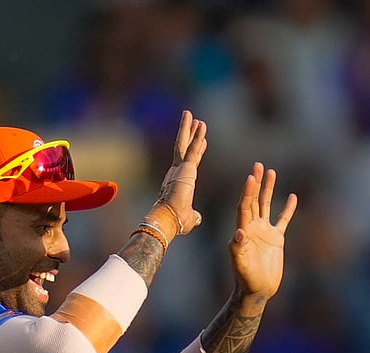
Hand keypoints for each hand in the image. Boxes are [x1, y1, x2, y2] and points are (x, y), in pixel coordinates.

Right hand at [143, 110, 207, 239]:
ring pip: (184, 143)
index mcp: (179, 181)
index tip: (201, 140)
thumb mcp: (189, 218)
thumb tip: (197, 218)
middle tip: (193, 119)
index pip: (189, 161)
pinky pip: (192, 148)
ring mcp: (180, 169)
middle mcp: (177, 172)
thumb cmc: (176, 223)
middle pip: (184, 147)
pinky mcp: (185, 168)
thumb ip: (194, 216)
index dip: (195, 150)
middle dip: (188, 133)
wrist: (168, 220)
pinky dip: (197, 136)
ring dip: (188, 128)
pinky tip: (200, 124)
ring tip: (190, 114)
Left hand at [230, 162, 296, 305]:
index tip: (250, 177)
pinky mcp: (276, 239)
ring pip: (267, 205)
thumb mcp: (241, 264)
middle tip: (258, 165)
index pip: (244, 207)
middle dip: (256, 183)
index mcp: (243, 230)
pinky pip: (283, 220)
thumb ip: (238, 248)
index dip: (247, 192)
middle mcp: (252, 227)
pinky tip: (292, 197)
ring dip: (268, 189)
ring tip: (271, 172)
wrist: (257, 290)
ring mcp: (264, 232)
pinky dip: (288, 209)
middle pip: (254, 200)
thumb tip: (239, 232)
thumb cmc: (246, 279)